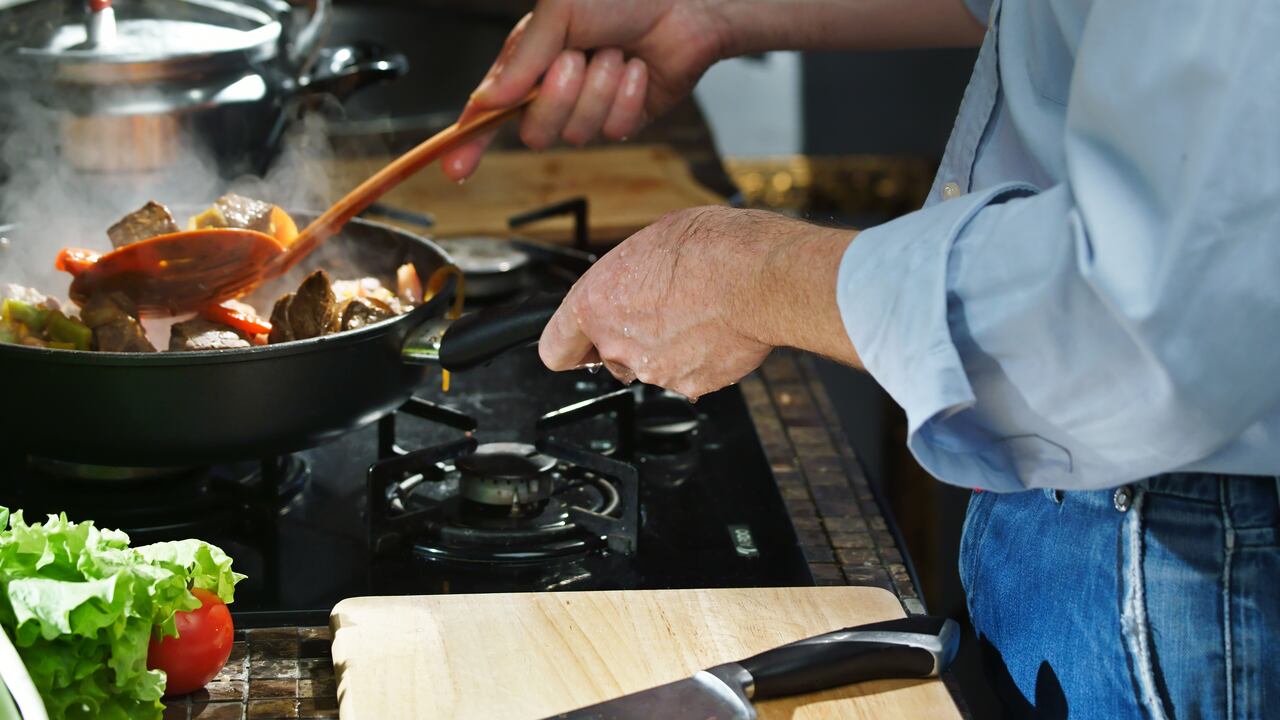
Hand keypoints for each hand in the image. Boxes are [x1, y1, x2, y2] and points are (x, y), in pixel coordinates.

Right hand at [441, 0, 732, 181]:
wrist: (683, 2)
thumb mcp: (559, 11)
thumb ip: (522, 58)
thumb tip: (487, 99)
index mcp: (529, 61)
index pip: (489, 110)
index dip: (470, 141)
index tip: (454, 167)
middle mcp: (555, 89)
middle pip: (534, 131)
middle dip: (557, 97)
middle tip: (577, 58)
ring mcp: (590, 108)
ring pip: (576, 132)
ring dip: (598, 88)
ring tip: (616, 53)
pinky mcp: (624, 120)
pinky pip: (613, 130)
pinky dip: (626, 96)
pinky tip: (637, 70)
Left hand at [539, 206, 858, 398]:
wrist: (762, 277)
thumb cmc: (713, 248)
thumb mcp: (653, 240)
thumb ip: (628, 275)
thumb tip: (634, 281)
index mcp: (595, 304)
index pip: (555, 349)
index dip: (570, 346)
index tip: (579, 345)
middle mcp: (618, 344)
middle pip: (608, 358)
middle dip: (629, 339)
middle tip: (661, 309)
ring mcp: (654, 370)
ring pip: (650, 366)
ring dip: (666, 347)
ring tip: (697, 311)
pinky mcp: (691, 386)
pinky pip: (687, 375)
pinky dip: (699, 359)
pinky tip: (716, 328)